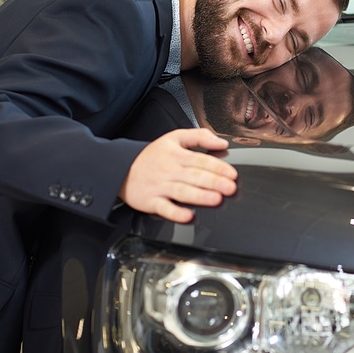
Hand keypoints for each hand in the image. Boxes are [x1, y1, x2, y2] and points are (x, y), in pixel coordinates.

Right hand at [119, 128, 237, 221]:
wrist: (122, 168)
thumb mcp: (174, 138)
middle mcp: (169, 170)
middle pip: (194, 176)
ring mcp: (160, 187)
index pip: (200, 160)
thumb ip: (199, 136)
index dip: (218, 167)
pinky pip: (164, 208)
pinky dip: (175, 213)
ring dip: (199, 196)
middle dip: (214, 182)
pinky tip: (187, 215)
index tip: (232, 174)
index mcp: (177, 155)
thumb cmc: (152, 156)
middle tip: (230, 187)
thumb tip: (222, 142)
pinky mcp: (151, 201)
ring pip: (182, 192)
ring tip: (215, 199)